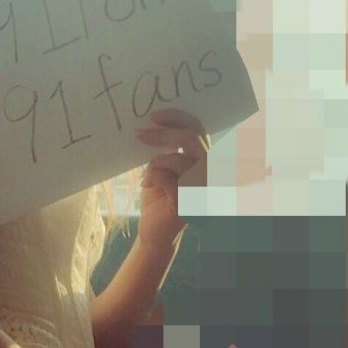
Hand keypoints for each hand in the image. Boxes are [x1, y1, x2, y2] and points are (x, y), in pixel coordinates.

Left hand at [135, 109, 209, 252]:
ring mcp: (201, 189)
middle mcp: (208, 172)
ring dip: (156, 162)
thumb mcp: (160, 164)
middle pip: (192, 140)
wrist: (153, 231)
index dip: (178, 118)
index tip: (154, 116)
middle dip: (163, 134)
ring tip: (146, 173)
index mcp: (202, 158)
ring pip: (180, 160)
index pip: (198, 129)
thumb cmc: (157, 196)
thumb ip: (164, 145)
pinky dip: (152, 177)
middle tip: (140, 133)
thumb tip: (152, 121)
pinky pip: (168, 180)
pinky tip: (146, 184)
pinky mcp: (188, 205)